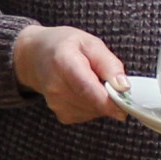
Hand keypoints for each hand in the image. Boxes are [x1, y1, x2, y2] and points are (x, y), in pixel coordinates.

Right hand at [12, 24, 127, 124]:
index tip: (125, 104)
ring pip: (93, 112)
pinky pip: (87, 116)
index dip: (108, 100)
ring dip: (102, 102)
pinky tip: (86, 92)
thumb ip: (109, 64)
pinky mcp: (61, 114)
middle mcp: (56, 86)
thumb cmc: (65, 46)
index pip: (87, 88)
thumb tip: (124, 87)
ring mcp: (56, 103)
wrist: (35, 56)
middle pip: (93, 103)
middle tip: (110, 81)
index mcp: (64, 62)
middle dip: (110, 98)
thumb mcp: (90, 44)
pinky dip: (93, 107)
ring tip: (94, 82)